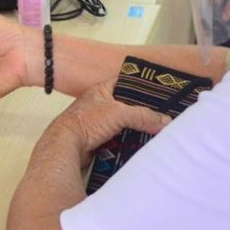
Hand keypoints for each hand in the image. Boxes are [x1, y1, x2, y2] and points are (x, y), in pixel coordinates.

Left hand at [42, 82, 171, 168]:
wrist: (66, 146)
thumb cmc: (85, 122)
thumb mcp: (119, 113)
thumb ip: (143, 115)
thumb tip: (164, 121)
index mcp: (103, 90)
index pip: (127, 83)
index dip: (142, 86)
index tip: (160, 93)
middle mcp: (101, 104)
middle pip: (128, 106)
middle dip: (143, 112)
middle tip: (162, 115)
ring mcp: (100, 122)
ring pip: (125, 123)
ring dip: (137, 128)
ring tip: (157, 130)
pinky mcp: (100, 139)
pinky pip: (120, 138)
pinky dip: (129, 141)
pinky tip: (142, 143)